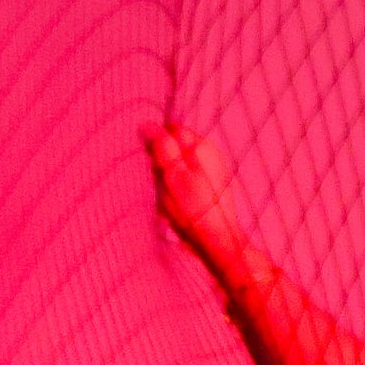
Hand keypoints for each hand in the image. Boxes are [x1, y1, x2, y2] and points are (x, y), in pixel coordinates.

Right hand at [144, 120, 249, 263]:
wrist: (217, 240)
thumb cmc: (193, 209)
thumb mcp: (172, 175)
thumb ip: (162, 148)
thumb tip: (148, 124)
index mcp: (201, 146)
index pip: (170, 131)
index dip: (156, 147)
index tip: (153, 167)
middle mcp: (209, 154)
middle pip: (172, 151)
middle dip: (160, 169)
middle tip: (162, 190)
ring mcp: (210, 171)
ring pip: (175, 172)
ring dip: (166, 187)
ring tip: (169, 205)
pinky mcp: (208, 189)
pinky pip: (182, 187)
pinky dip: (175, 198)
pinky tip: (176, 213)